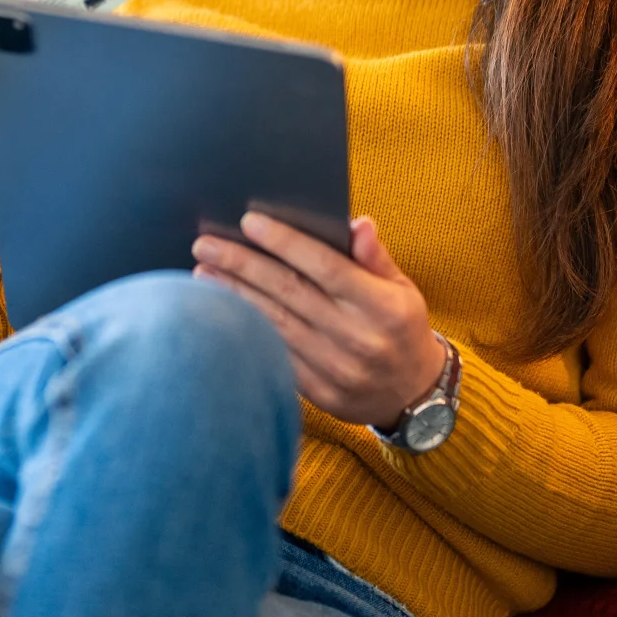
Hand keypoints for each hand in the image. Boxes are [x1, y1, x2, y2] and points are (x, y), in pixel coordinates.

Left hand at [192, 214, 448, 428]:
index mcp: (384, 307)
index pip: (326, 267)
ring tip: (203, 273)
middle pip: (290, 292)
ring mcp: (338, 370)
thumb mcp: (402, 289)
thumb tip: (358, 223)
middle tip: (205, 244)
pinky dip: (248, 331)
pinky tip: (222, 312)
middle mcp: (360, 338)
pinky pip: (276, 356)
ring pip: (276, 324)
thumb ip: (376, 257)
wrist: (413, 395)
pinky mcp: (320, 394)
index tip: (248, 221)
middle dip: (243, 265)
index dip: (286, 242)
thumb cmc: (401, 328)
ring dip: (235, 296)